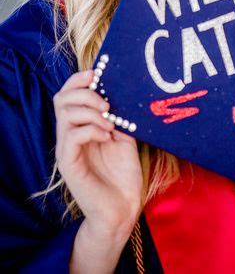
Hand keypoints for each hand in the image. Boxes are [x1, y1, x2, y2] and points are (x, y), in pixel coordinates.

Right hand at [54, 69, 142, 234]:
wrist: (122, 208)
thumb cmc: (124, 173)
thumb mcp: (125, 135)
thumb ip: (118, 116)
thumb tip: (121, 91)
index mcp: (81, 125)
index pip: (68, 93)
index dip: (79, 79)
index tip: (97, 74)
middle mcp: (69, 134)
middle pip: (61, 98)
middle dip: (85, 92)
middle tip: (106, 104)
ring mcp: (67, 148)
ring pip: (65, 113)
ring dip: (90, 111)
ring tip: (110, 123)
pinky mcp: (68, 163)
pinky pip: (72, 135)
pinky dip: (91, 129)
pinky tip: (107, 136)